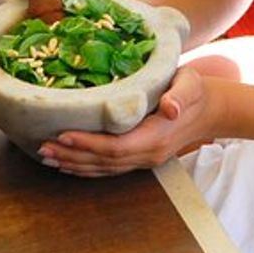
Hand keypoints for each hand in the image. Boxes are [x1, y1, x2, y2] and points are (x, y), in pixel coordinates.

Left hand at [37, 66, 218, 176]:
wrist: (210, 110)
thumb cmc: (196, 90)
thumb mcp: (191, 84)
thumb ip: (181, 95)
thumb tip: (171, 107)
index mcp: (157, 136)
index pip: (117, 146)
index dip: (89, 143)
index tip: (64, 134)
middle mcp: (148, 153)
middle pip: (104, 161)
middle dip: (72, 155)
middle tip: (43, 147)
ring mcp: (144, 159)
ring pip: (103, 168)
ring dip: (74, 164)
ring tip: (46, 157)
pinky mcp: (139, 157)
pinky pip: (109, 168)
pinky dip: (86, 167)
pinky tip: (68, 163)